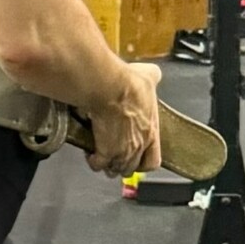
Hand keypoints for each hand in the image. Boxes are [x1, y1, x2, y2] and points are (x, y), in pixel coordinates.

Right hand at [84, 63, 162, 177]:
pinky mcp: (104, 152)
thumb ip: (154, 79)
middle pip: (131, 167)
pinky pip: (98, 165)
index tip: (137, 159)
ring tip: (100, 155)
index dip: (144, 162)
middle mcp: (138, 146)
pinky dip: (93, 161)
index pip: (153, 161)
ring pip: (114, 169)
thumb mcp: (150, 78)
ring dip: (108, 163)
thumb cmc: (130, 84)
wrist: (111, 88)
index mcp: (151, 132)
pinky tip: (89, 152)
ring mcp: (122, 152)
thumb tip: (154, 74)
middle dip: (122, 164)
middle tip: (114, 155)